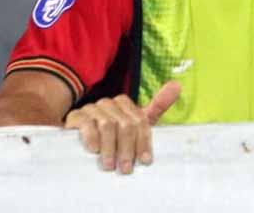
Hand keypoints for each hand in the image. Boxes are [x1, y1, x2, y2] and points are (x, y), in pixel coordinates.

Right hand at [64, 80, 180, 173]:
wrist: (79, 137)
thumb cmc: (112, 134)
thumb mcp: (135, 123)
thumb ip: (157, 106)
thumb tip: (177, 85)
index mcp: (125, 104)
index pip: (140, 121)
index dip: (144, 142)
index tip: (144, 161)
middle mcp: (109, 104)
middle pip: (125, 124)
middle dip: (127, 149)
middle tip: (126, 169)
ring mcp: (92, 109)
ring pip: (107, 125)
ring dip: (110, 148)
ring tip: (110, 166)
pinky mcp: (76, 116)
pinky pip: (86, 124)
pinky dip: (92, 137)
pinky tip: (94, 150)